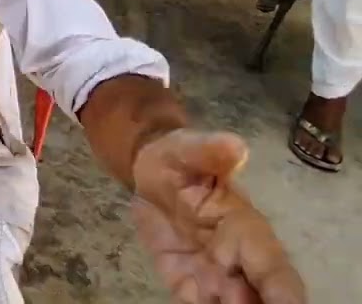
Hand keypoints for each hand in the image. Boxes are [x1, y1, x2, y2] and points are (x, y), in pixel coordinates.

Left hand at [131, 130, 304, 302]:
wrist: (150, 175)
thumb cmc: (178, 160)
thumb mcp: (187, 149)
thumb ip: (209, 151)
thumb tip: (236, 147)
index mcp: (247, 231)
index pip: (273, 270)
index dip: (283, 294)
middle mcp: (238, 262)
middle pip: (260, 298)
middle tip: (232, 301)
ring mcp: (213, 278)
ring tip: (213, 299)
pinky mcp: (187, 287)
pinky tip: (194, 302)